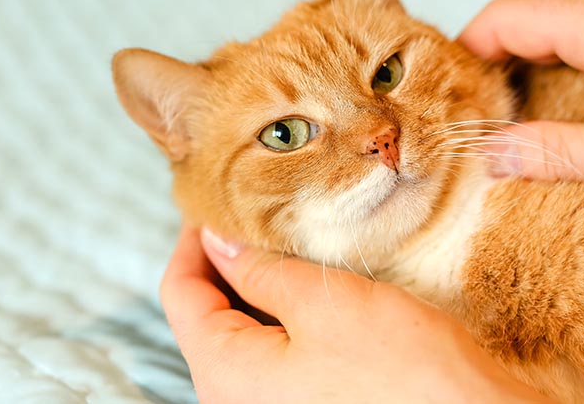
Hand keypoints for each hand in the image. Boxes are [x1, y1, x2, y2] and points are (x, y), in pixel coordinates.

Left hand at [160, 225, 550, 403]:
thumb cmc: (403, 372)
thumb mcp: (324, 304)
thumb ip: (260, 270)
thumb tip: (218, 241)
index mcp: (225, 375)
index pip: (180, 293)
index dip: (193, 239)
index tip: (218, 200)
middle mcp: (236, 400)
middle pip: (208, 314)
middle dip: (228, 259)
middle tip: (259, 212)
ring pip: (244, 332)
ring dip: (260, 285)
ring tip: (290, 242)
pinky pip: (276, 352)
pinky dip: (285, 314)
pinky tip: (314, 287)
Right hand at [459, 0, 583, 213]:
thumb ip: (561, 153)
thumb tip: (494, 153)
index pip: (510, 15)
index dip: (466, 46)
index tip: (444, 87)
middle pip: (538, 20)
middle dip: (496, 62)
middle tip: (472, 115)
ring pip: (574, 32)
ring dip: (537, 69)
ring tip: (516, 121)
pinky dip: (576, 72)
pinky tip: (578, 114)